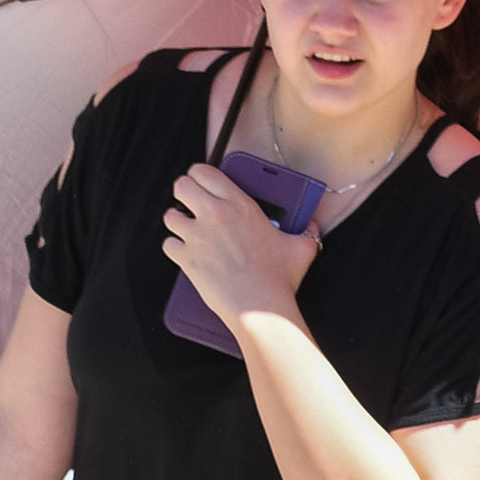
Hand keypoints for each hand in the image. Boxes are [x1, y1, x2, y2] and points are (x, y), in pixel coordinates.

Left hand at [161, 163, 322, 338]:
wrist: (260, 307)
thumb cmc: (279, 279)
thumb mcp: (301, 248)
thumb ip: (306, 231)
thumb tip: (311, 226)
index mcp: (240, 205)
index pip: (205, 172)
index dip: (200, 174)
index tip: (203, 181)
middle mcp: (214, 214)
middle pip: (181, 186)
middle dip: (185, 192)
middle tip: (193, 202)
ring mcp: (196, 236)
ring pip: (170, 215)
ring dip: (179, 221)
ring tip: (190, 229)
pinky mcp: (186, 258)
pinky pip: (169, 244)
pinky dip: (176, 248)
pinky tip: (188, 253)